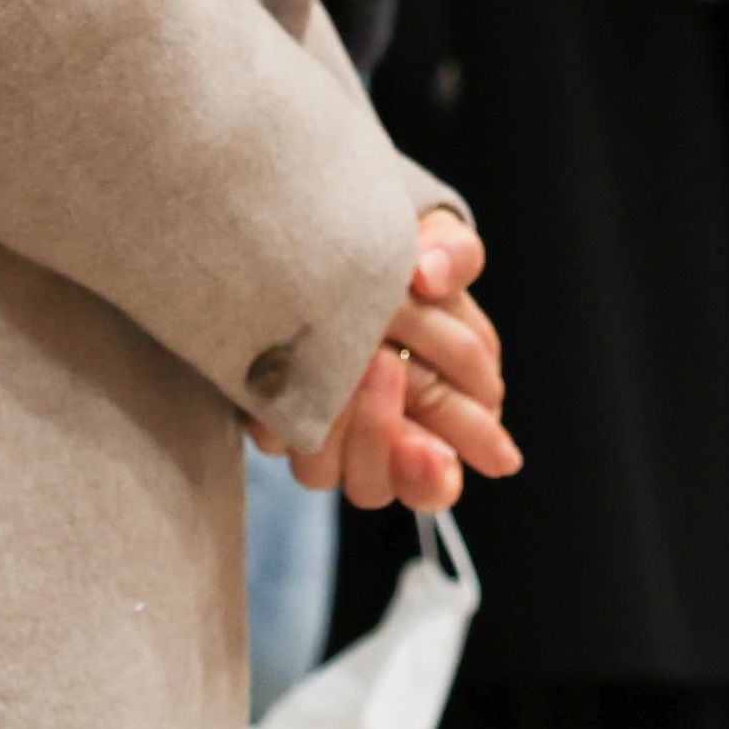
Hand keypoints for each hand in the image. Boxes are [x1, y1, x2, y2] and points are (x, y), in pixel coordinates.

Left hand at [277, 210, 524, 511]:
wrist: (325, 246)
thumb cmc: (400, 257)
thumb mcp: (436, 245)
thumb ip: (453, 255)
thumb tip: (433, 273)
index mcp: (442, 414)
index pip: (439, 474)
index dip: (434, 473)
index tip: (434, 452)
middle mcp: (382, 439)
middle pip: (382, 483)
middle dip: (383, 434)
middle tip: (384, 364)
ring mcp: (327, 434)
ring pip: (324, 473)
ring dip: (337, 423)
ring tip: (347, 353)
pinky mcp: (276, 416)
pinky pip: (277, 437)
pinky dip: (284, 412)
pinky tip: (293, 369)